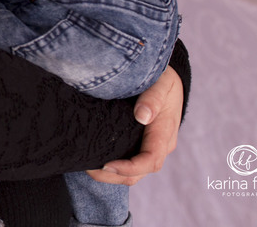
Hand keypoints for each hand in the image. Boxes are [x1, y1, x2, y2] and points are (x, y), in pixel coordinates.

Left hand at [87, 66, 182, 185]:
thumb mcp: (162, 84)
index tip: (106, 164)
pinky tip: (95, 156)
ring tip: (87, 165)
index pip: (149, 160)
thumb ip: (153, 99)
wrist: (170, 82)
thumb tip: (142, 116)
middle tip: (87, 167)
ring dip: (112, 174)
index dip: (129, 167)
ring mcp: (151, 147)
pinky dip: (114, 166)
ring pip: (134, 173)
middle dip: (114, 175)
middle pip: (139, 173)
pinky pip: (130, 162)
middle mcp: (160, 146)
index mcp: (164, 134)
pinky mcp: (142, 144)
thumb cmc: (164, 80)